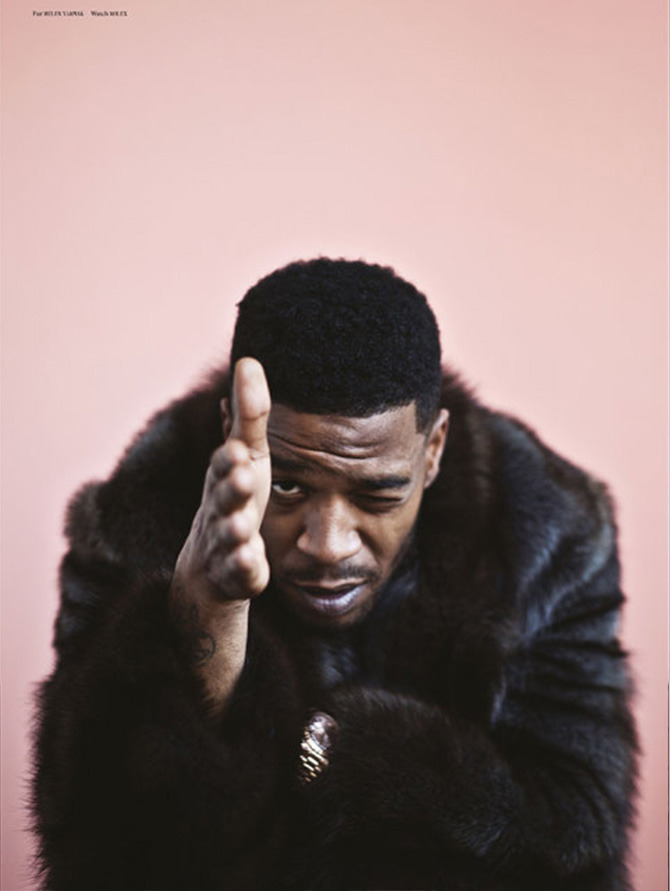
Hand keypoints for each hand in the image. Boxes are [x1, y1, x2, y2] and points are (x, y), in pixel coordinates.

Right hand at [175, 357, 270, 602]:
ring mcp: (226, 542)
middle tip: (241, 475)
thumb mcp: (245, 459)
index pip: (224, 465)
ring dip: (235, 528)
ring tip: (243, 526)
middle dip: (230, 486)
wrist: (210, 568)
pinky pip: (239, 571)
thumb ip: (248, 416)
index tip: (239, 448)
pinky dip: (243, 566)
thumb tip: (248, 361)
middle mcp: (221, 508)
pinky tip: (251, 562)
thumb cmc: (234, 500)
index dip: (229, 458)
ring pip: (229, 535)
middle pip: (223, 497)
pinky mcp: (237, 574)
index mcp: (224, 479)